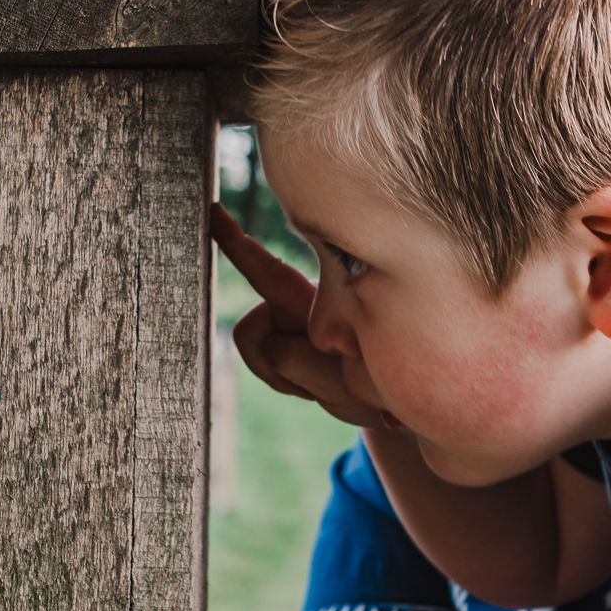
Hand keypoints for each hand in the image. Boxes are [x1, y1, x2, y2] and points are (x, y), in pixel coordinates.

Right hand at [211, 204, 379, 426]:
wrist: (397, 398)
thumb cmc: (380, 382)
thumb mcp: (347, 378)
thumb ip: (302, 360)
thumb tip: (267, 345)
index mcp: (319, 298)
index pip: (268, 271)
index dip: (236, 241)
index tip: (213, 211)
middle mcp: (303, 301)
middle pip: (252, 331)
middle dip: (275, 367)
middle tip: (320, 387)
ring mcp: (296, 320)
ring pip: (257, 351)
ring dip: (284, 376)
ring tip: (324, 385)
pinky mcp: (293, 340)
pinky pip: (266, 363)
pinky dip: (285, 381)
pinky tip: (316, 385)